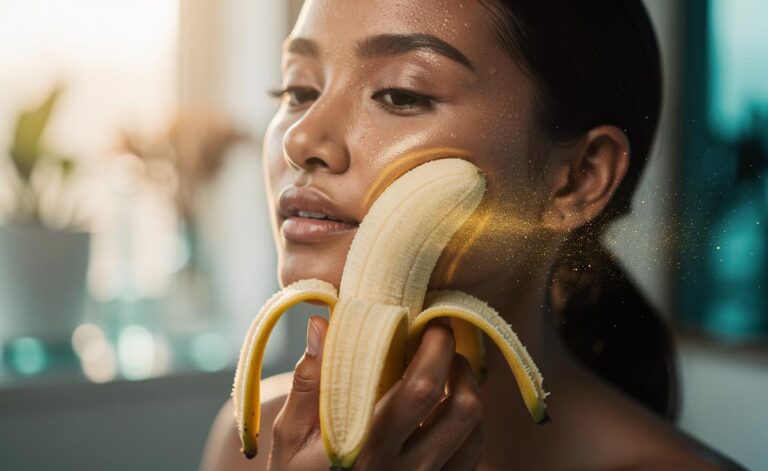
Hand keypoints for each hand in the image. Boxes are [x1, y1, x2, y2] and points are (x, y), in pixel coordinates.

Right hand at [267, 317, 484, 469]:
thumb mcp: (290, 437)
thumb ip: (309, 381)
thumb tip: (321, 323)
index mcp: (368, 449)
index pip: (421, 390)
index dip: (434, 349)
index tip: (426, 323)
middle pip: (462, 407)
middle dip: (457, 360)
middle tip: (439, 338)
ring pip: (474, 429)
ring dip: (467, 388)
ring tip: (445, 369)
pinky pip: (473, 452)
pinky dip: (467, 421)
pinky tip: (443, 406)